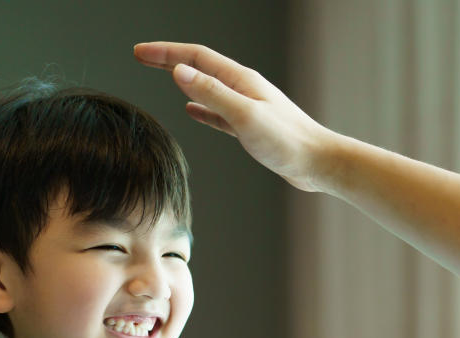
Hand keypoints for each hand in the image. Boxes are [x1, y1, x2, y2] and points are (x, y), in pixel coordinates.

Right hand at [133, 41, 339, 192]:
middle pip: (199, 67)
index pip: (195, 57)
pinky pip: (219, 113)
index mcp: (240, 80)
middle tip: (142, 56)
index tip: (140, 52)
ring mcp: (248, 107)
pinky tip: (192, 112)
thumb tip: (179, 72)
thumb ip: (212, 94)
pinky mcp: (252, 128)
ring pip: (208, 88)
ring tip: (163, 76)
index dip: (166, 52)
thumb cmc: (288, 141)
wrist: (319, 163)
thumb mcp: (244, 115)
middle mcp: (244, 89)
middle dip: (170, 60)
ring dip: (184, 81)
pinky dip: (202, 109)